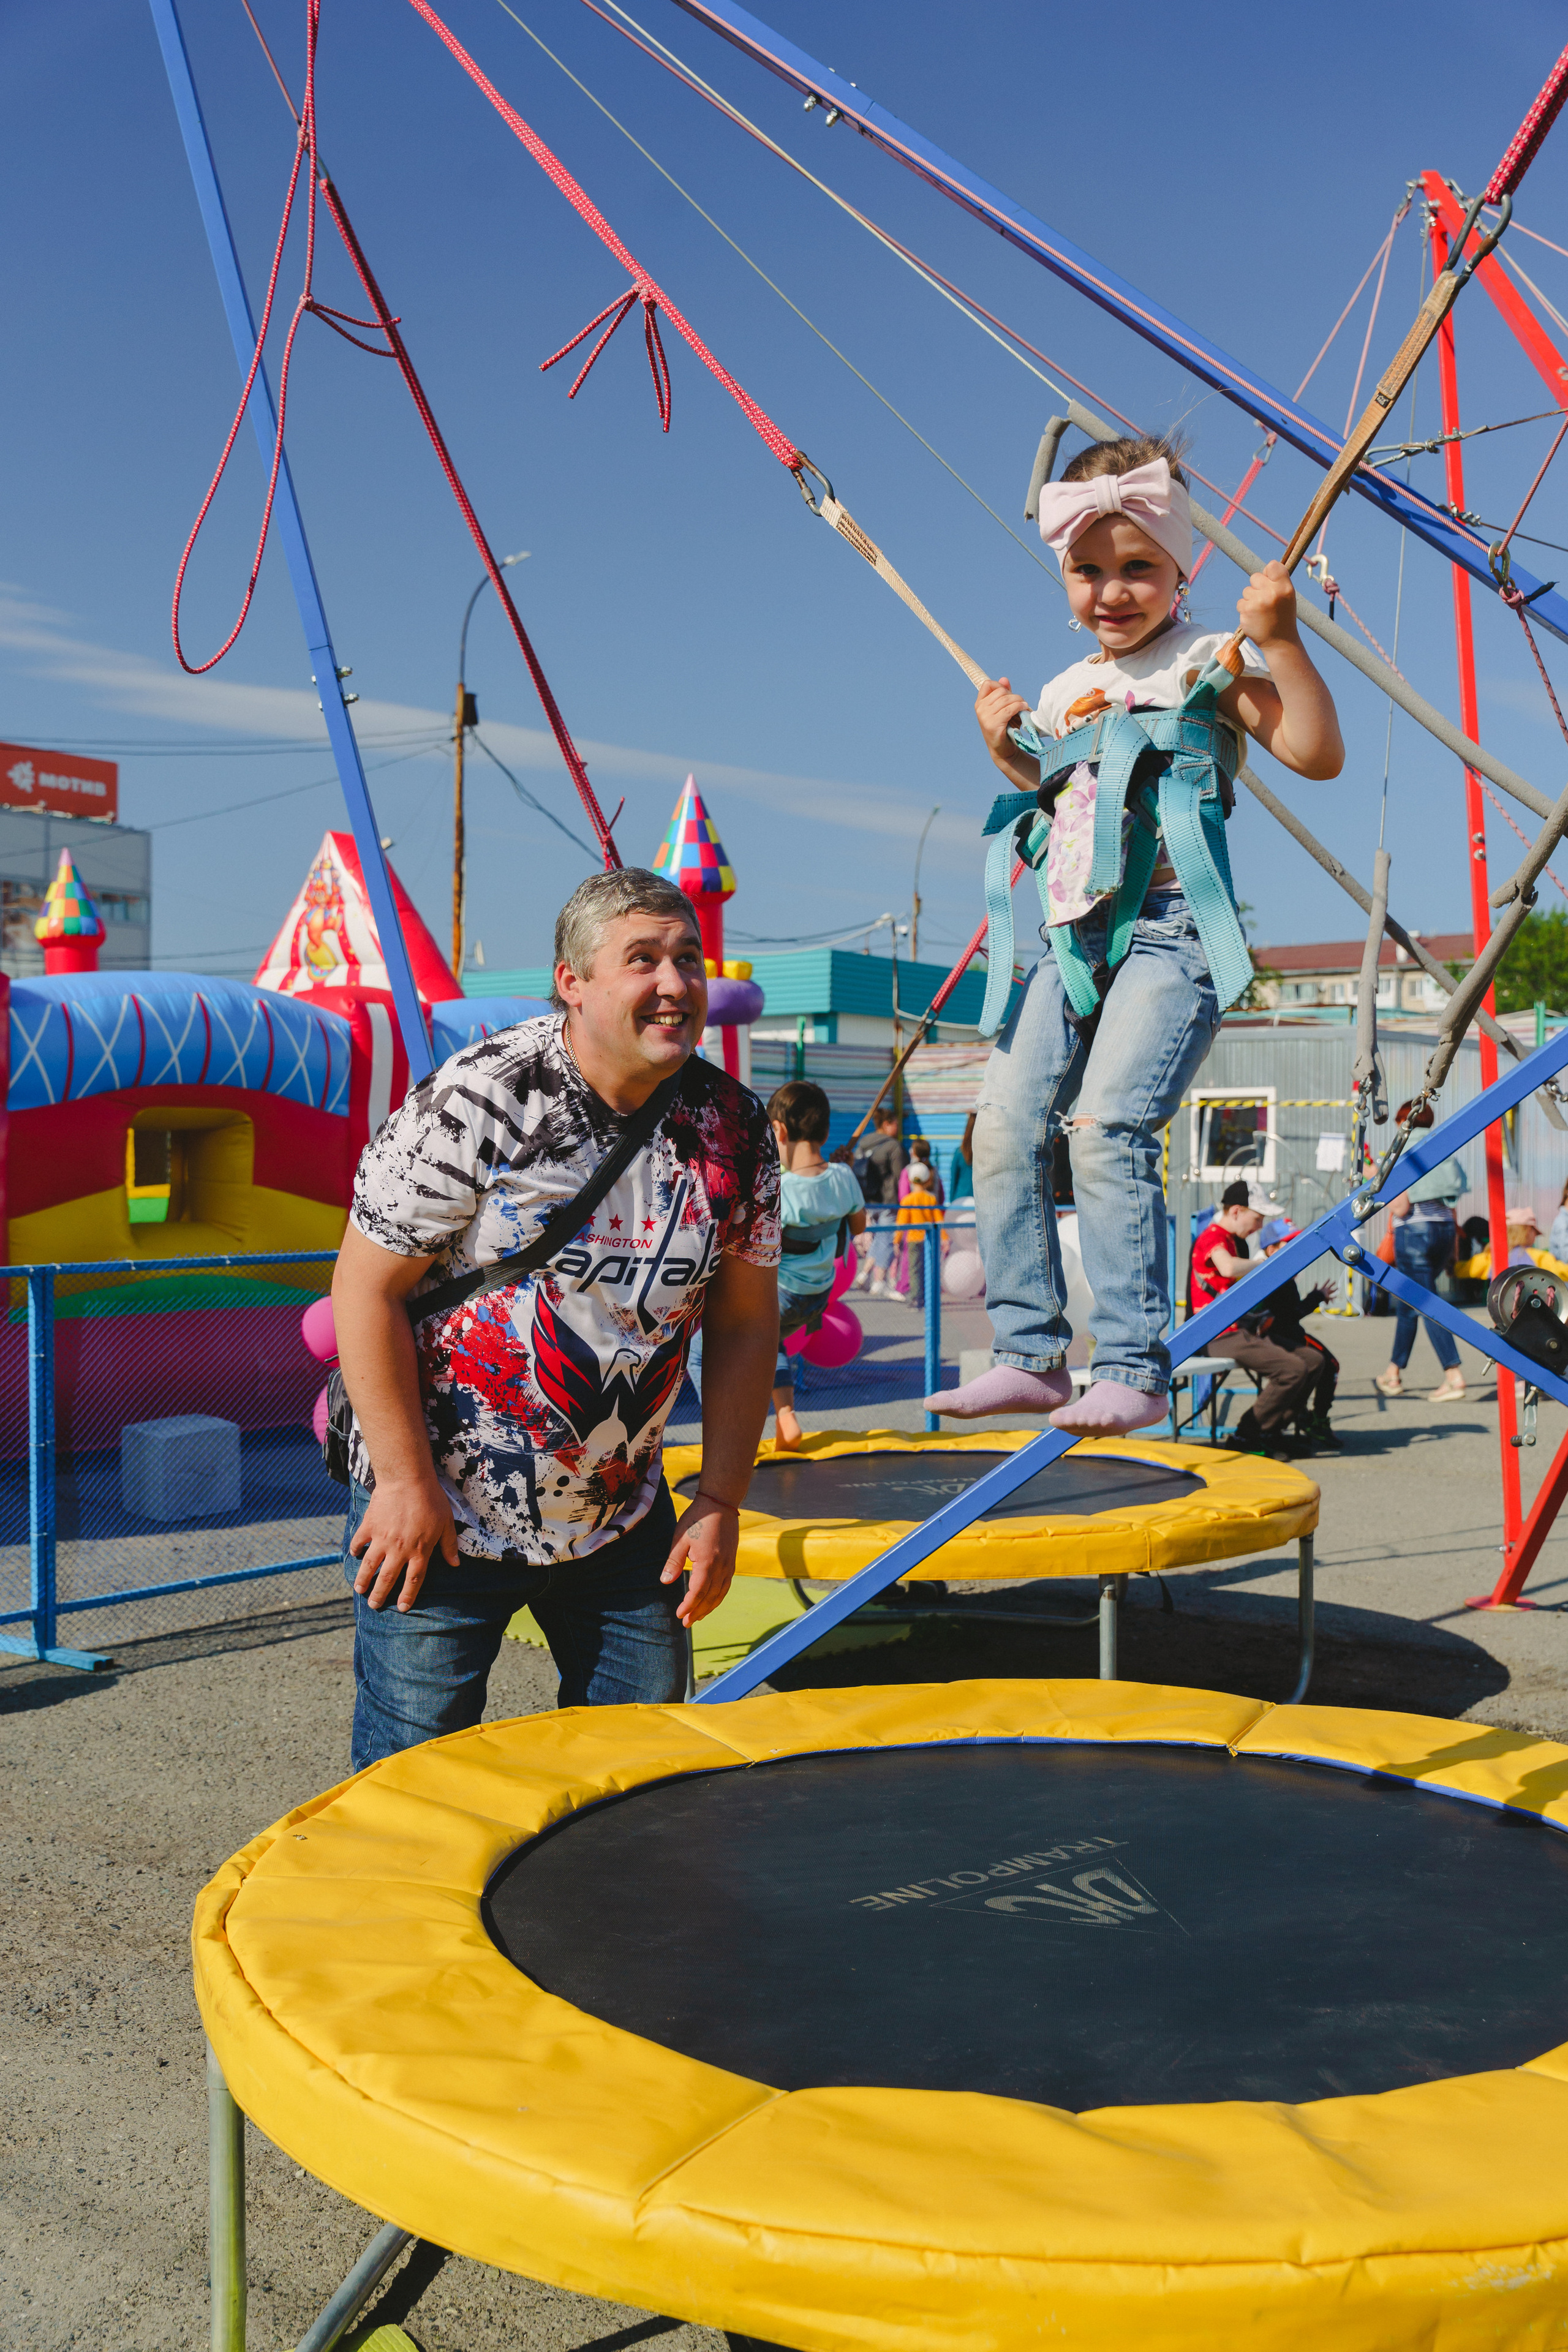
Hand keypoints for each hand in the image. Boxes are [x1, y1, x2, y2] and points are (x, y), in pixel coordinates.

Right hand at [350, 1476, 458, 1611]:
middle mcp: (399, 1550)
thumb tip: (455, 1564)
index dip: (407, 1596)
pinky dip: (355, 1550)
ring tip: (359, 1590)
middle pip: (387, 1579)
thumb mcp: (446, 1523)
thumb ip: (448, 1545)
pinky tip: (354, 1555)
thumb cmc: (430, 1499)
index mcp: (419, 1551)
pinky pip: (358, 1542)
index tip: (402, 1608)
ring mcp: (382, 1539)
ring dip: (363, 1580)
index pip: (413, 1580)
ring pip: (369, 1566)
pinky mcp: (369, 1526)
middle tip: (374, 1606)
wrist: (407, 1479)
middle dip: (380, 1595)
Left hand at [662, 1492, 738, 1625]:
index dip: (688, 1605)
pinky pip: (726, 1586)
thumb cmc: (697, 1518)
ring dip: (709, 1608)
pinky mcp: (732, 1561)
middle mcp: (722, 1567)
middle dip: (698, 1611)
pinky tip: (711, 1601)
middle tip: (686, 1623)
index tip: (679, 1615)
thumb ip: (674, 1561)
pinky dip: (718, 1597)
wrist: (720, 1503)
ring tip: (697, 1617)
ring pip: (720, 1594)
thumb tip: (665, 1581)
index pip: (698, 1592)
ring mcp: (729, 1565)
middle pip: (710, 1597)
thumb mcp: (680, 1538)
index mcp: (708, 1563)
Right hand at [975, 675, 1031, 760]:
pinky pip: (1009, 709)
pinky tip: (1024, 709)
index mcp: (980, 704)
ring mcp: (985, 716)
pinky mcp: (993, 724)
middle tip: (1021, 704)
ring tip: (1024, 707)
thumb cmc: (1004, 728)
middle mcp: (980, 709)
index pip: (988, 684)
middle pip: (1001, 691)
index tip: (1008, 694)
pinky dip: (1019, 707)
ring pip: (1006, 699)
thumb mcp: (1002, 709)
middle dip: (1014, 696)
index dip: (1000, 686)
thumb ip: (1003, 694)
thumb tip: (1004, 679)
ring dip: (1019, 701)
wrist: (1003, 750)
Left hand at [1235, 560, 1299, 652]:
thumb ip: (1278, 581)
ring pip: (1246, 591)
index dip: (1268, 573)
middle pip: (1255, 577)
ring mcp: (1258, 602)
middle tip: (1265, 600)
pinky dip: (1245, 609)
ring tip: (1261, 611)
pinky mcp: (1246, 611)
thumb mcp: (1288, 596)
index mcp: (1285, 587)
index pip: (1272, 565)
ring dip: (1251, 599)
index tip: (1270, 582)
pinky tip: (1255, 617)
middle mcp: (1272, 593)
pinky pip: (1240, 602)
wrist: (1279, 641)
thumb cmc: (1283, 616)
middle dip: (1257, 586)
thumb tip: (1265, 569)